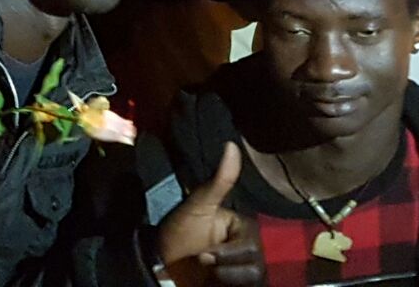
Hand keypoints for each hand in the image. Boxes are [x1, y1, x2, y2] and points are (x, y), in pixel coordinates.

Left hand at [157, 144, 262, 285]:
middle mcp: (251, 248)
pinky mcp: (241, 282)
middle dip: (225, 268)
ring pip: (253, 279)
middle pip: (255, 266)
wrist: (163, 265)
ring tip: (206, 275)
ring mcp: (247, 268)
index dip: (227, 253)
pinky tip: (213, 282)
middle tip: (201, 262)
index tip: (204, 254)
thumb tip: (231, 145)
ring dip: (226, 279)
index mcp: (244, 228)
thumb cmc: (180, 233)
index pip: (251, 245)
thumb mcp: (198, 207)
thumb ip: (219, 181)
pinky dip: (230, 285)